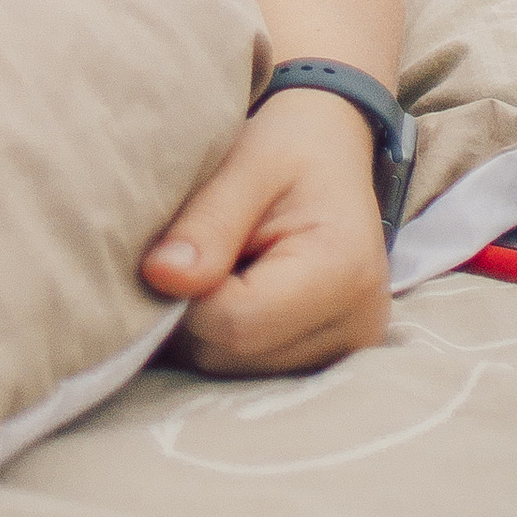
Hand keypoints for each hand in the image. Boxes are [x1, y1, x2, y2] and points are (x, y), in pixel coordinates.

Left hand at [140, 87, 392, 374]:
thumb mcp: (247, 163)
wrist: (333, 151)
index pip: (237, 323)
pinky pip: (249, 368)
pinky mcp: (328, 360)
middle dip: (191, 310)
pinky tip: (230, 288)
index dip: (186, 294)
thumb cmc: (290, 147)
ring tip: (216, 264)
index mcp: (342, 273)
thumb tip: (160, 278)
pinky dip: (224, 335)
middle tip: (191, 251)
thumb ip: (207, 223)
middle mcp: (356, 328)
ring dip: (204, 326)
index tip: (172, 248)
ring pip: (234, 369)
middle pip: (233, 354)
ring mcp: (345, 352)